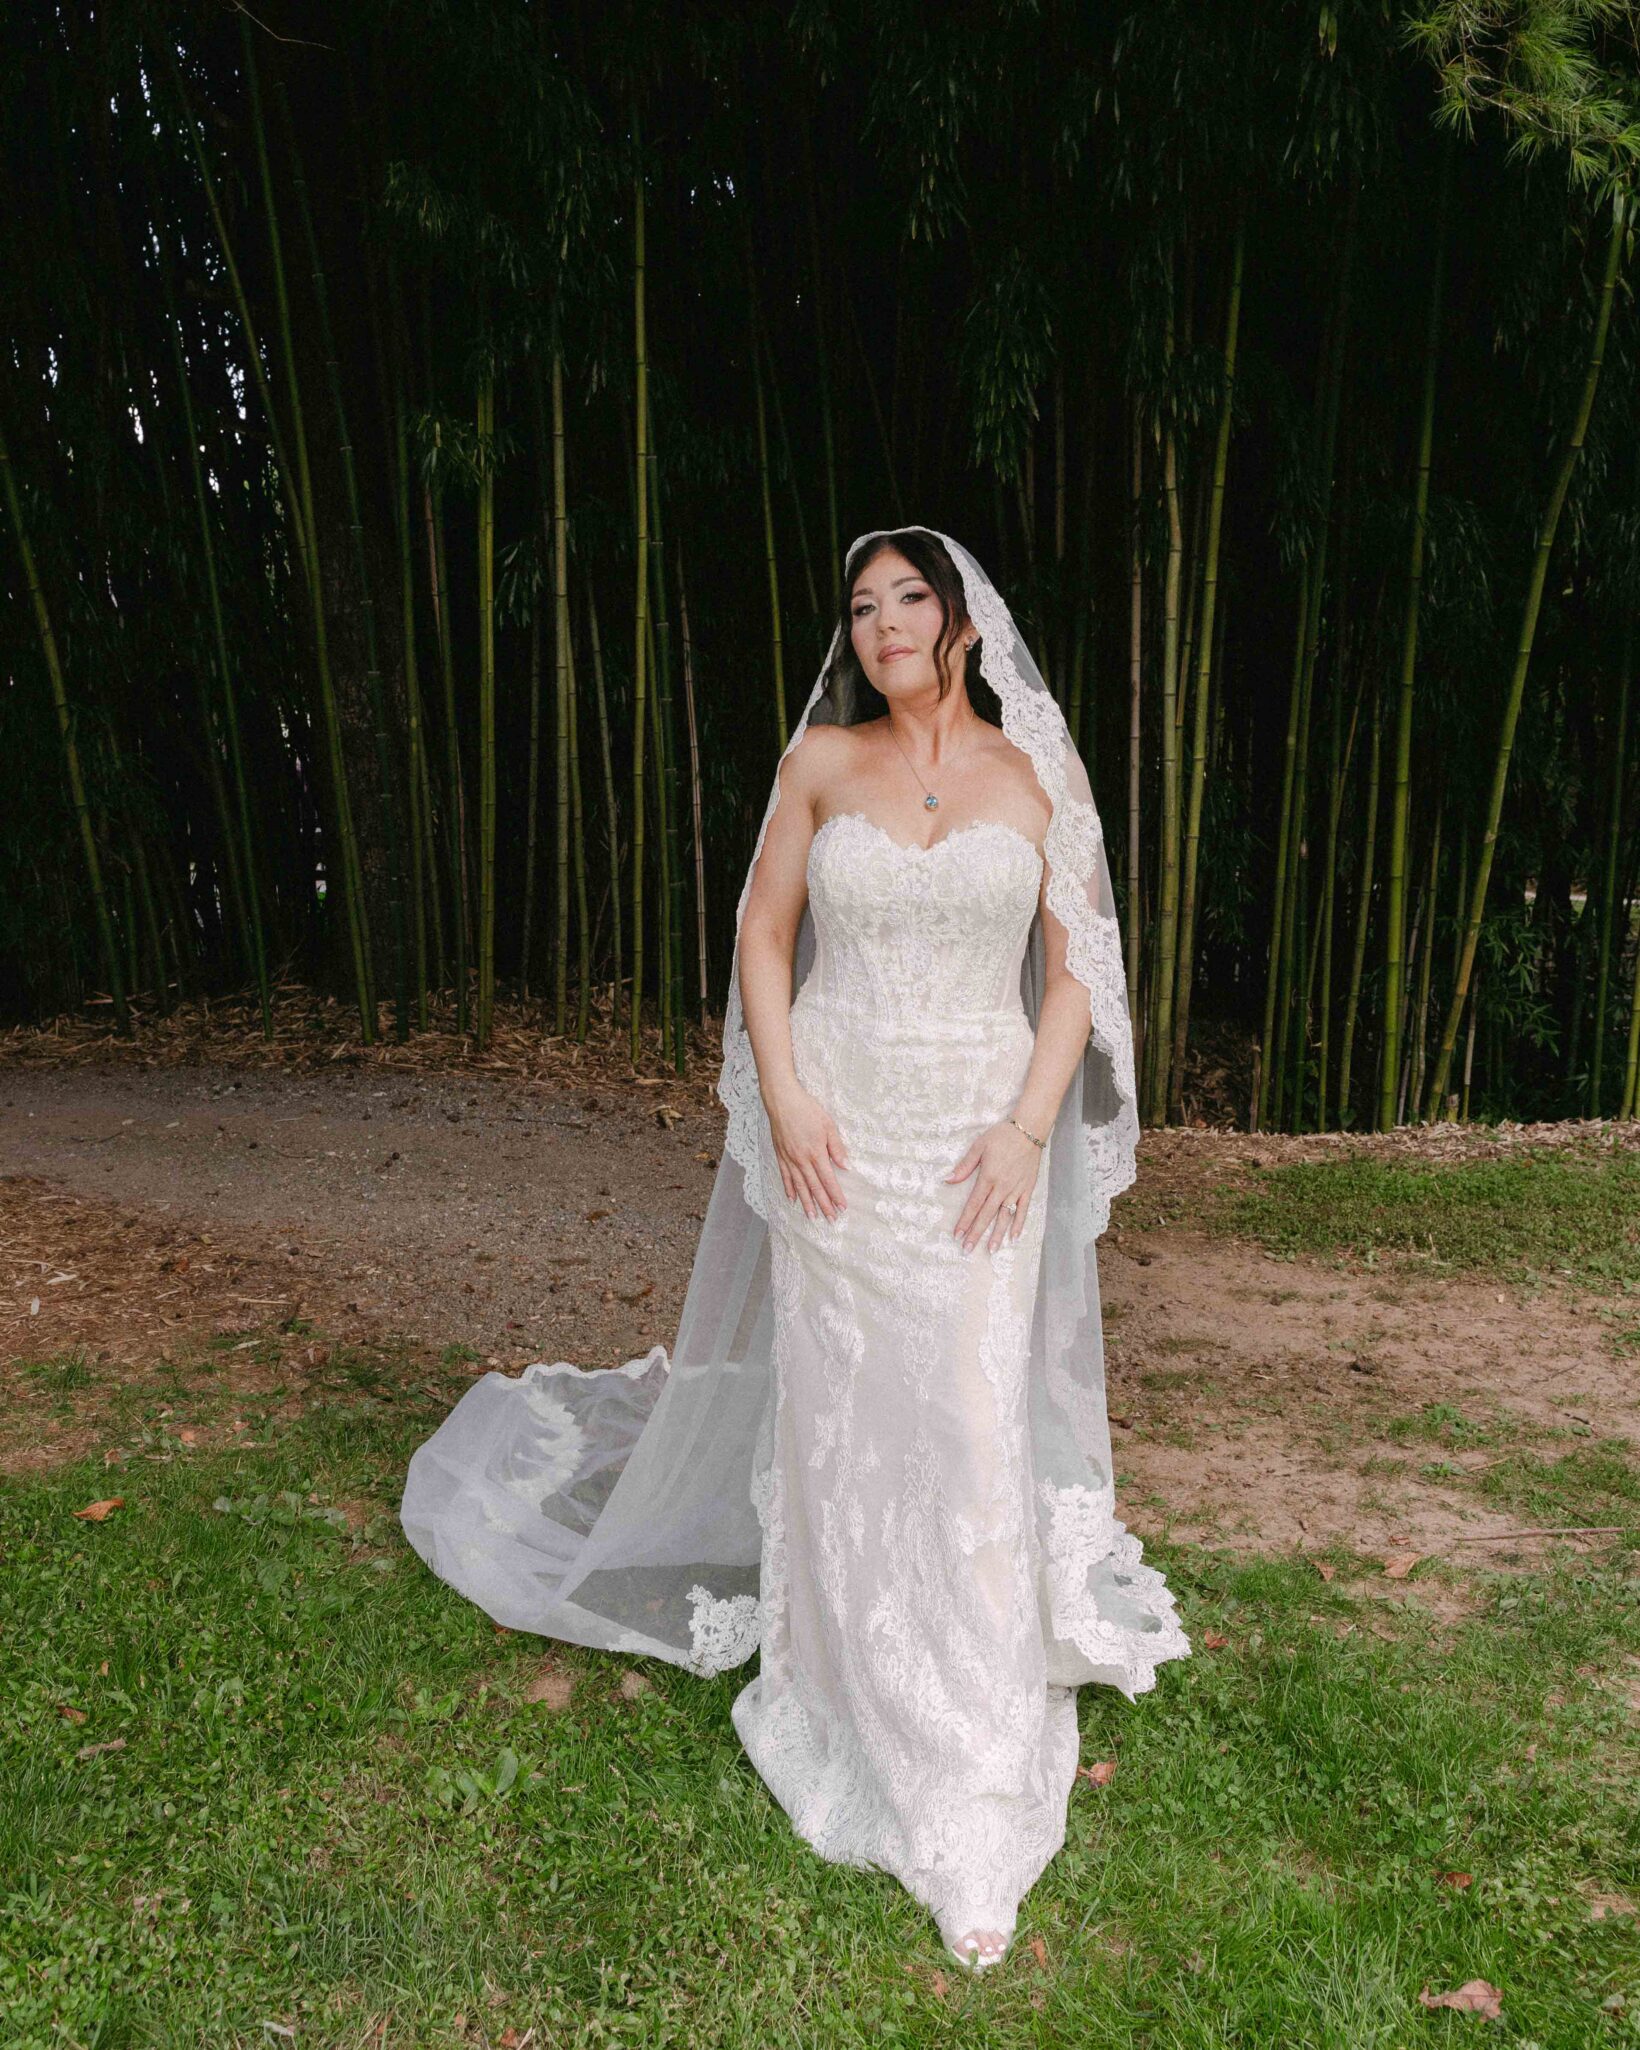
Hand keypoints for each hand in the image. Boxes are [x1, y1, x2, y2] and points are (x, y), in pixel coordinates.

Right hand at [764, 1079, 849, 1221]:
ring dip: (806, 1203)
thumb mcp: (828, 1125)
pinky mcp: (780, 1155)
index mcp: (816, 1153)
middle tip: (830, 1220)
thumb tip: (845, 1166)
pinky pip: (785, 1176)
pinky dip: (789, 1189)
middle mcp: (801, 1160)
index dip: (835, 1195)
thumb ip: (837, 1147)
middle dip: (823, 1205)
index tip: (842, 1208)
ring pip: (799, 1186)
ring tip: (812, 1216)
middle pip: (814, 1187)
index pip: (828, 1180)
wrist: (782, 1100)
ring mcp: (789, 1159)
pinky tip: (792, 1199)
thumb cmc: (807, 1109)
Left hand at [945, 1120, 1040, 1251]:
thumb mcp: (979, 1146)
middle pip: (986, 1215)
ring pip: (1005, 1216)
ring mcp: (1016, 1190)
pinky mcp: (1028, 1189)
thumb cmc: (1002, 1136)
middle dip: (976, 1233)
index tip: (957, 1235)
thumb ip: (964, 1166)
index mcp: (988, 1178)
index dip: (965, 1221)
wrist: (1029, 1130)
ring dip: (997, 1234)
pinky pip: (1023, 1210)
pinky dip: (1019, 1224)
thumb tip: (948, 1180)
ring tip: (990, 1250)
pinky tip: (1014, 1237)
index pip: (974, 1205)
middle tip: (967, 1249)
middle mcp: (1002, 1188)